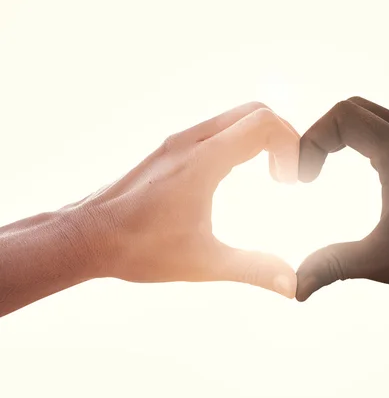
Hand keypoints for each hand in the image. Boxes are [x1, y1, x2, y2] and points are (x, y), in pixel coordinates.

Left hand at [72, 102, 298, 297]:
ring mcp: (177, 142)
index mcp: (204, 161)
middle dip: (282, 137)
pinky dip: (240, 141)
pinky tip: (237, 175)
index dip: (291, 146)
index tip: (289, 182)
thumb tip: (294, 286)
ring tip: (269, 176)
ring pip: (234, 117)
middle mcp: (190, 141)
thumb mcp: (204, 263)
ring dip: (261, 138)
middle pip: (253, 111)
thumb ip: (254, 269)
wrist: (86, 237)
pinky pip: (216, 129)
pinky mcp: (169, 149)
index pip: (263, 124)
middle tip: (285, 177)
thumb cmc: (139, 249)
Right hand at [295, 97, 388, 301]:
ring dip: (345, 138)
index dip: (310, 141)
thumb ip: (334, 267)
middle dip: (322, 135)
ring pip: (376, 119)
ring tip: (327, 173)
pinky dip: (367, 145)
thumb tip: (295, 287)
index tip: (303, 181)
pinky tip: (368, 179)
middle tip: (309, 173)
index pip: (341, 116)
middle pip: (355, 109)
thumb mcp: (385, 262)